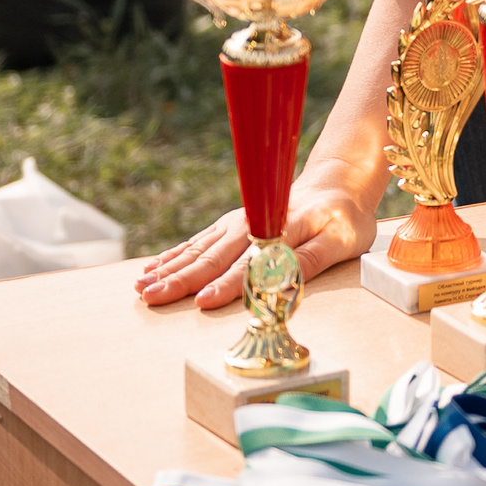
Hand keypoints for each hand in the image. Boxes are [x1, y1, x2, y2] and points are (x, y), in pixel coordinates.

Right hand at [135, 169, 376, 308]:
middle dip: (181, 280)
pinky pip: (198, 241)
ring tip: (141, 287)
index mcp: (282, 229)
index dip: (227, 285)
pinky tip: (153, 267)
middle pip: (214, 258)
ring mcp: (237, 223)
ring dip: (169, 268)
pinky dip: (174, 254)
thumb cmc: (343, 218)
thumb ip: (310, 260)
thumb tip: (279, 283)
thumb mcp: (342, 239)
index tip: (202, 302)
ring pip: (199, 249)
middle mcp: (252, 224)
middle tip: (151, 298)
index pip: (250, 263)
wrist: (336, 183)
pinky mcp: (230, 225)